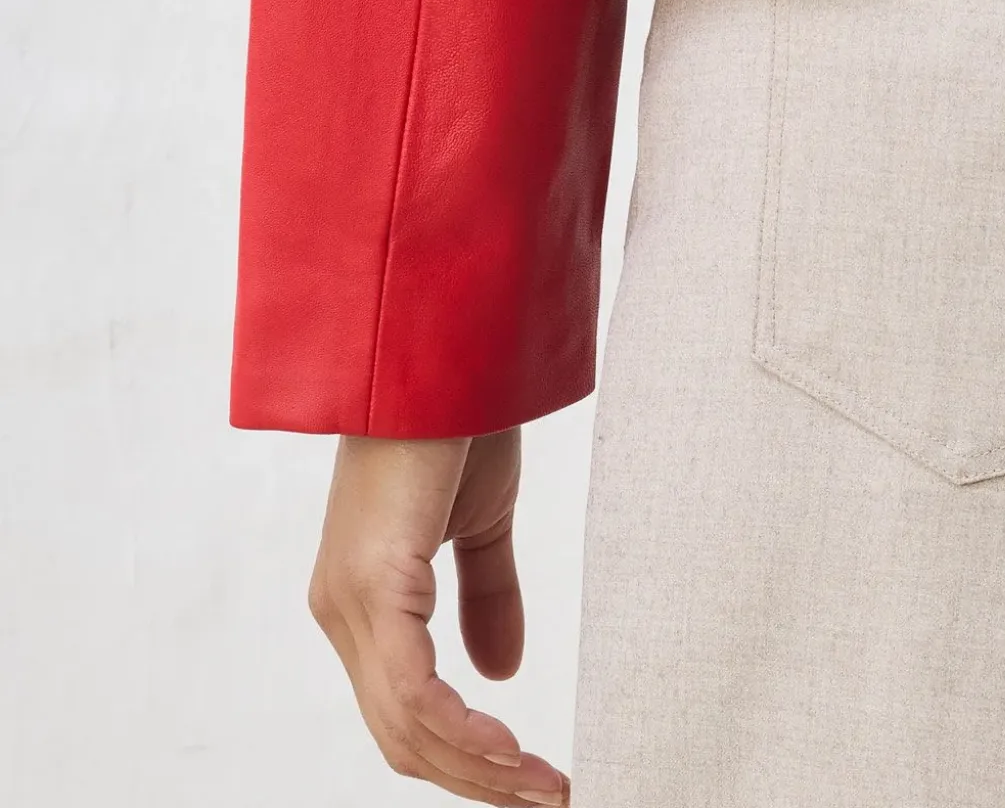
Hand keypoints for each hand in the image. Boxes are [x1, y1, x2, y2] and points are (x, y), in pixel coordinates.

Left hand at [308, 430, 568, 802]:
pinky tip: (509, 749)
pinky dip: (464, 733)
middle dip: (479, 778)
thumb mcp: (481, 520)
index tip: (532, 777)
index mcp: (363, 598)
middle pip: (403, 736)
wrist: (444, 351)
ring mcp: (350, 601)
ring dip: (482, 768)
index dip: (466, 755)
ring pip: (407, 727)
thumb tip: (501, 674)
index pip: (404, 710)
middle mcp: (343, 609)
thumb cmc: (457, 419)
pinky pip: (413, 691)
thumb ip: (486, 595)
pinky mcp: (373, 585)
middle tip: (551, 797)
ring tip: (545, 786)